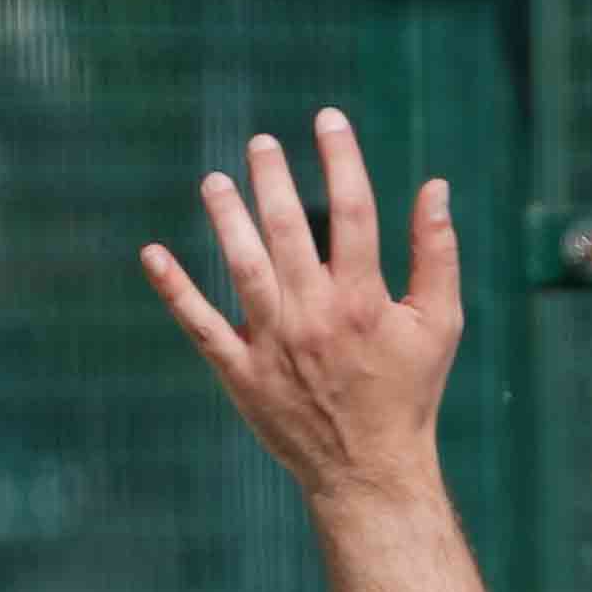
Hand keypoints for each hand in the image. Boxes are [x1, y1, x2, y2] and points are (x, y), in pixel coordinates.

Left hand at [142, 108, 462, 507]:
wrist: (368, 471)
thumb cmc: (409, 392)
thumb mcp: (440, 323)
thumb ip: (437, 253)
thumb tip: (435, 187)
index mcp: (364, 299)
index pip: (352, 211)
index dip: (340, 159)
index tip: (328, 119)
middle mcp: (315, 315)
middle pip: (287, 229)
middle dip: (272, 178)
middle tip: (260, 142)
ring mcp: (273, 343)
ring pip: (242, 266)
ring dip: (225, 218)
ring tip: (214, 180)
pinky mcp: (241, 372)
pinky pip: (201, 324)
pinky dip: (175, 289)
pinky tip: (152, 254)